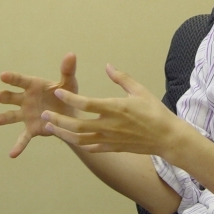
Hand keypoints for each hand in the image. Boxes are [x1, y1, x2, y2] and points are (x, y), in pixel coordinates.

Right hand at [0, 53, 78, 157]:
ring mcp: (27, 114)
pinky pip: (23, 138)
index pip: (21, 81)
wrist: (73, 114)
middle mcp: (26, 99)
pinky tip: (12, 154)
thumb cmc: (68, 95)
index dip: (13, 78)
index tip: (3, 75)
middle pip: (10, 97)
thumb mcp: (69, 83)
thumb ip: (68, 70)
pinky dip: (18, 146)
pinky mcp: (31, 128)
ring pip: (11, 116)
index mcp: (34, 86)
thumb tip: (71, 54)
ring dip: (1, 118)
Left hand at [41, 64, 183, 157]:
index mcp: (115, 108)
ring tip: (51, 127)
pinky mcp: (114, 148)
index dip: (70, 99)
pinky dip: (79, 143)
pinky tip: (72, 139)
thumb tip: (108, 66)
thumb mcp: (140, 90)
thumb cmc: (155, 112)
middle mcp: (110, 125)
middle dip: (58, 119)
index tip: (58, 92)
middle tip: (45, 114)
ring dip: (63, 134)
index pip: (87, 104)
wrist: (167, 138)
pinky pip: (92, 147)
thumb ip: (122, 78)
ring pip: (80, 139)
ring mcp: (110, 139)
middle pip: (77, 125)